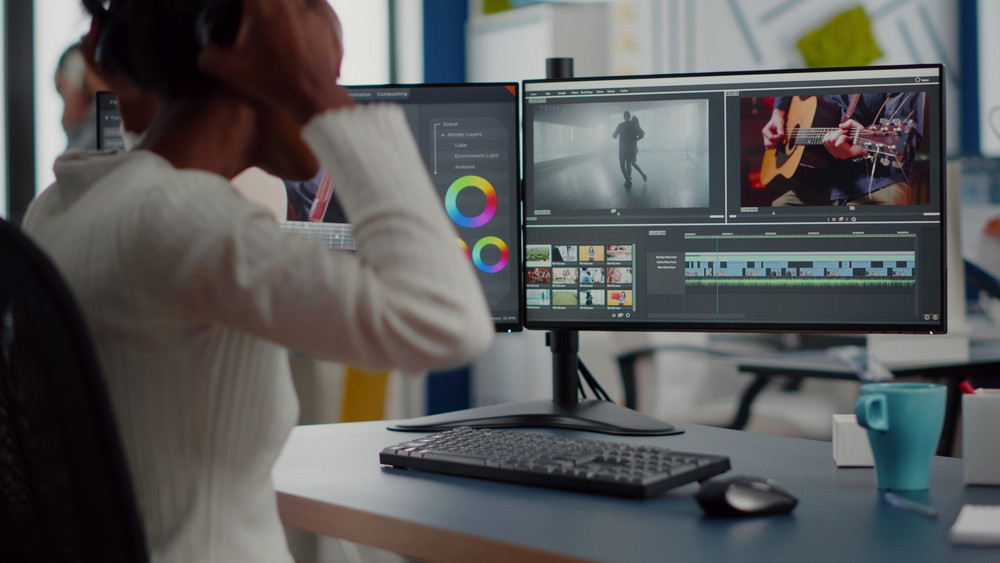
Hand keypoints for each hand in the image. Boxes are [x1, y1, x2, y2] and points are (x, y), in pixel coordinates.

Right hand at [198, 0, 353, 123]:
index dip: (243, 3)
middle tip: (255, 19)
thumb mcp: (232, 72)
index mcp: (263, 8)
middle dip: (261, 5)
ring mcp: (309, 13)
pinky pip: (312, 12)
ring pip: (292, 2)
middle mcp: (288, 5)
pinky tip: (296, 35)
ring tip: (275, 28)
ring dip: (282, 9)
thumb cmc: (275, 83)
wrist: (313, 96)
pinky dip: (302, 19)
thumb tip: (206, 53)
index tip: (239, 9)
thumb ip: (210, 57)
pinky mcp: (325, 25)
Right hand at [761, 109, 785, 148]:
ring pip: (769, 147)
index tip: (782, 135)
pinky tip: (780, 141)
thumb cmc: (778, 121)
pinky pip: (772, 147)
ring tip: (781, 139)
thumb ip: (780, 129)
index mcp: (765, 131)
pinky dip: (777, 145)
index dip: (777, 137)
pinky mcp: (770, 142)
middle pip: (768, 144)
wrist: (777, 120)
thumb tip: (781, 136)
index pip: (770, 138)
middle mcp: (765, 136)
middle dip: (775, 142)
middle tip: (780, 138)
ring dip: (776, 144)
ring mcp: (766, 140)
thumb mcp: (779, 123)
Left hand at [823, 118, 866, 159]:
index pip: (838, 144)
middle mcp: (843, 154)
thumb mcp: (859, 129)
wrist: (861, 144)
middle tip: (844, 134)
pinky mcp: (832, 152)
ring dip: (834, 134)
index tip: (848, 136)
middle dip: (838, 133)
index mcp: (851, 152)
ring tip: (841, 135)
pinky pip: (825, 142)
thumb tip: (841, 126)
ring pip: (827, 141)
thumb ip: (851, 124)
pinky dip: (830, 136)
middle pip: (831, 140)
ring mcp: (836, 154)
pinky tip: (837, 137)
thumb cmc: (861, 138)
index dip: (843, 136)